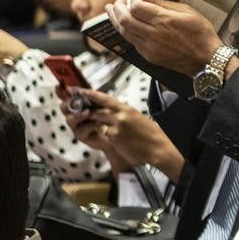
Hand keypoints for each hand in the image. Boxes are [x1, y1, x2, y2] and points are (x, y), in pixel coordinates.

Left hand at [66, 89, 183, 180]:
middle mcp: (121, 115)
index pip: (105, 99)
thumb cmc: (149, 134)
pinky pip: (106, 136)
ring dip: (100, 126)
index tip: (82, 91)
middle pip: (98, 111)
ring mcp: (116, 126)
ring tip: (109, 130)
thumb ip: (123, 114)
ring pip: (100, 124)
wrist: (157, 148)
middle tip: (81, 111)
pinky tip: (122, 142)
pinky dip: (110, 138)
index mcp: (127, 109)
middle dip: (89, 112)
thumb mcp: (136, 118)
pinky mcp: (114, 137)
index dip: (92, 95)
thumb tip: (111, 112)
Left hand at [107, 0, 222, 75]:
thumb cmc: (201, 34)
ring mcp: (150, 47)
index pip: (136, 7)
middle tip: (118, 1)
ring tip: (112, 11)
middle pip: (125, 19)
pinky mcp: (149, 57)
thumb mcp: (188, 11)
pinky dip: (126, 32)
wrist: (206, 59)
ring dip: (116, 20)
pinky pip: (132, 42)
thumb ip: (164, 3)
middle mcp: (154, 34)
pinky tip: (126, 25)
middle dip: (118, 8)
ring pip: (124, 32)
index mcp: (164, 21)